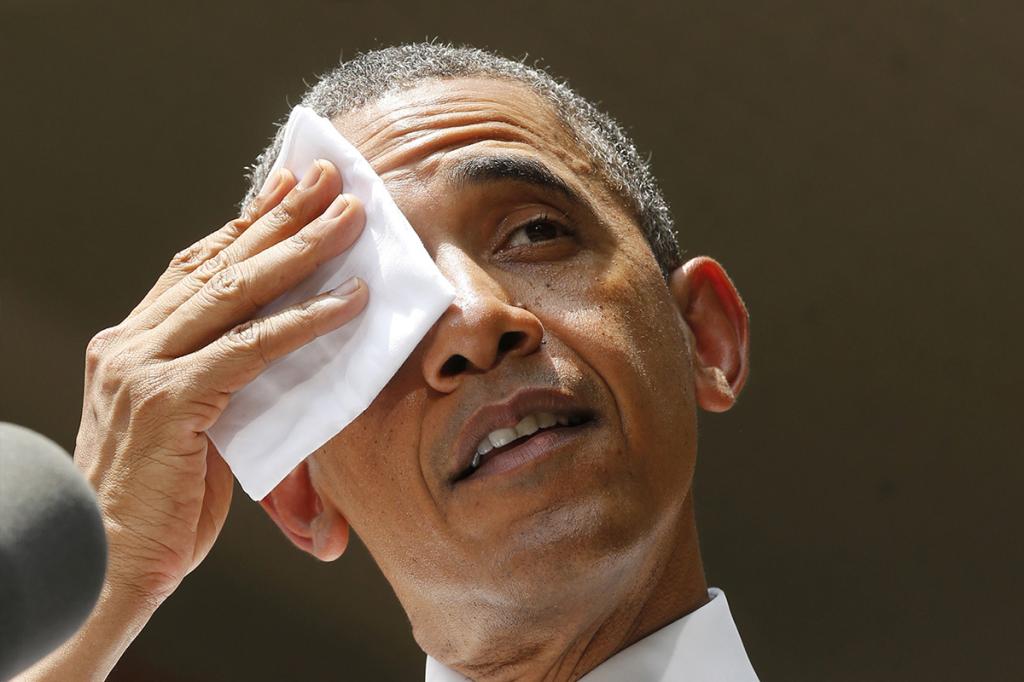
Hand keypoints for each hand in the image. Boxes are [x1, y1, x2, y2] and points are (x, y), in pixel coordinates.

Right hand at [76, 159, 366, 607]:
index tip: (284, 192)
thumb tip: (276, 366)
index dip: (242, 227)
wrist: (101, 565)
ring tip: (348, 217)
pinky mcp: (170, 401)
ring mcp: (144, 368)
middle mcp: (129, 345)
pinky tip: (348, 301)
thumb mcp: (186, 433)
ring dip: (301, 249)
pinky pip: (252, 347)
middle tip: (327, 180)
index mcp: (129, 346)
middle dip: (279, 217)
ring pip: (236, 291)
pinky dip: (305, 321)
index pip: (194, 269)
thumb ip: (220, 391)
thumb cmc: (154, 509)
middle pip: (218, 263)